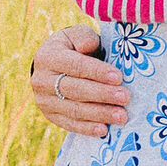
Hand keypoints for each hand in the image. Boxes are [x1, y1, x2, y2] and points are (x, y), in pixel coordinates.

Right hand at [29, 24, 128, 138]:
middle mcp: (41, 80)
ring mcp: (44, 100)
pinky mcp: (50, 115)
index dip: (97, 72)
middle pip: (75, 90)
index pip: (75, 66)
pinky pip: (69, 124)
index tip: (118, 77)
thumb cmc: (73, 47)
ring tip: (121, 116)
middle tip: (125, 97)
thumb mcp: (76, 35)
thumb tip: (88, 47)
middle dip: (102, 94)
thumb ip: (84, 37)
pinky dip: (87, 128)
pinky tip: (104, 130)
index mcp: (47, 57)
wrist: (53, 65)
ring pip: (74, 109)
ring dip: (99, 114)